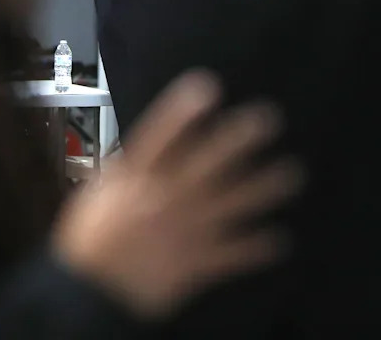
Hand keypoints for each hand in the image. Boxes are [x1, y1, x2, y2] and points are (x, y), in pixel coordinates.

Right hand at [53, 71, 303, 318]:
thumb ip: (125, 171)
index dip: (182, 111)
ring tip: (291, 172)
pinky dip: (257, 247)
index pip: (160, 136)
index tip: (207, 87)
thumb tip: (145, 149)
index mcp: (135, 179)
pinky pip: (233, 254)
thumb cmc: (89, 242)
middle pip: (207, 163)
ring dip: (264, 188)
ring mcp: (185, 229)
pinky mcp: (196, 261)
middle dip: (238, 141)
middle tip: (268, 120)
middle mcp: (166, 198)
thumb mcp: (98, 195)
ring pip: (231, 203)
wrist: (91, 293)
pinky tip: (279, 239)